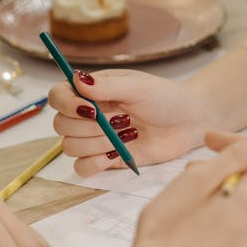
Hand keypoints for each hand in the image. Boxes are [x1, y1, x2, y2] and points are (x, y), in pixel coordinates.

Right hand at [49, 69, 209, 174]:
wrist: (187, 121)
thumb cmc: (165, 97)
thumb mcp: (138, 87)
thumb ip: (107, 86)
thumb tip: (77, 79)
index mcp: (92, 90)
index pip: (58, 96)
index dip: (66, 104)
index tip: (89, 109)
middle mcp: (89, 114)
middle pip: (61, 125)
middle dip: (91, 127)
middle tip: (123, 120)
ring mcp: (95, 137)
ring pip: (70, 147)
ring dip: (98, 143)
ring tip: (128, 134)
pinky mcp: (105, 158)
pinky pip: (81, 168)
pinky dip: (95, 163)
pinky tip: (116, 153)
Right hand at [128, 131, 246, 246]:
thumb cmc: (167, 230)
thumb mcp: (196, 180)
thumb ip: (233, 158)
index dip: (237, 146)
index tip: (212, 145)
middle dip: (232, 175)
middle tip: (195, 175)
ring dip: (229, 203)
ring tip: (194, 205)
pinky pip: (242, 242)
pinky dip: (228, 231)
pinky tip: (201, 233)